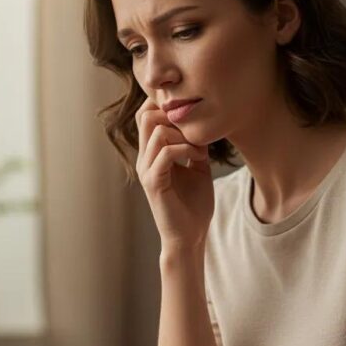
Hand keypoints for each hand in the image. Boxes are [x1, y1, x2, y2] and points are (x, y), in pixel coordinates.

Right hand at [135, 96, 213, 250]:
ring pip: (155, 132)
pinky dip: (185, 150)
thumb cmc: (194, 206)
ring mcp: (147, 170)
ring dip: (183, 135)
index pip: (147, 115)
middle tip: (195, 134)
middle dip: (173, 117)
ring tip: (200, 151)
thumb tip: (201, 127)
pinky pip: (165, 153)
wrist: (190, 237)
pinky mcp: (154, 183)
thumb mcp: (198, 169)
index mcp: (152, 155)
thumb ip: (195, 147)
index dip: (167, 108)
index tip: (192, 121)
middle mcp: (145, 160)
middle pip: (146, 116)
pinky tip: (199, 159)